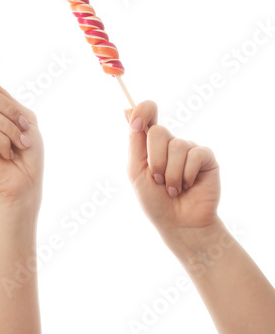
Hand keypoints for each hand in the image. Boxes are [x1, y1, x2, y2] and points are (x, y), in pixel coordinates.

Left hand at [127, 101, 220, 240]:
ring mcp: (189, 149)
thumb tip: (127, 110)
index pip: (148, 113)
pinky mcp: (206, 158)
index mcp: (150, 143)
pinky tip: (189, 186)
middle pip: (159, 131)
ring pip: (177, 146)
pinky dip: (187, 174)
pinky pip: (195, 155)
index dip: (143, 110)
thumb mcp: (136, 170)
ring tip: (173, 188)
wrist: (178, 223)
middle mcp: (170, 143)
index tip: (137, 123)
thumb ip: (135, 141)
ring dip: (171, 174)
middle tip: (157, 180)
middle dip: (155, 160)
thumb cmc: (154, 200)